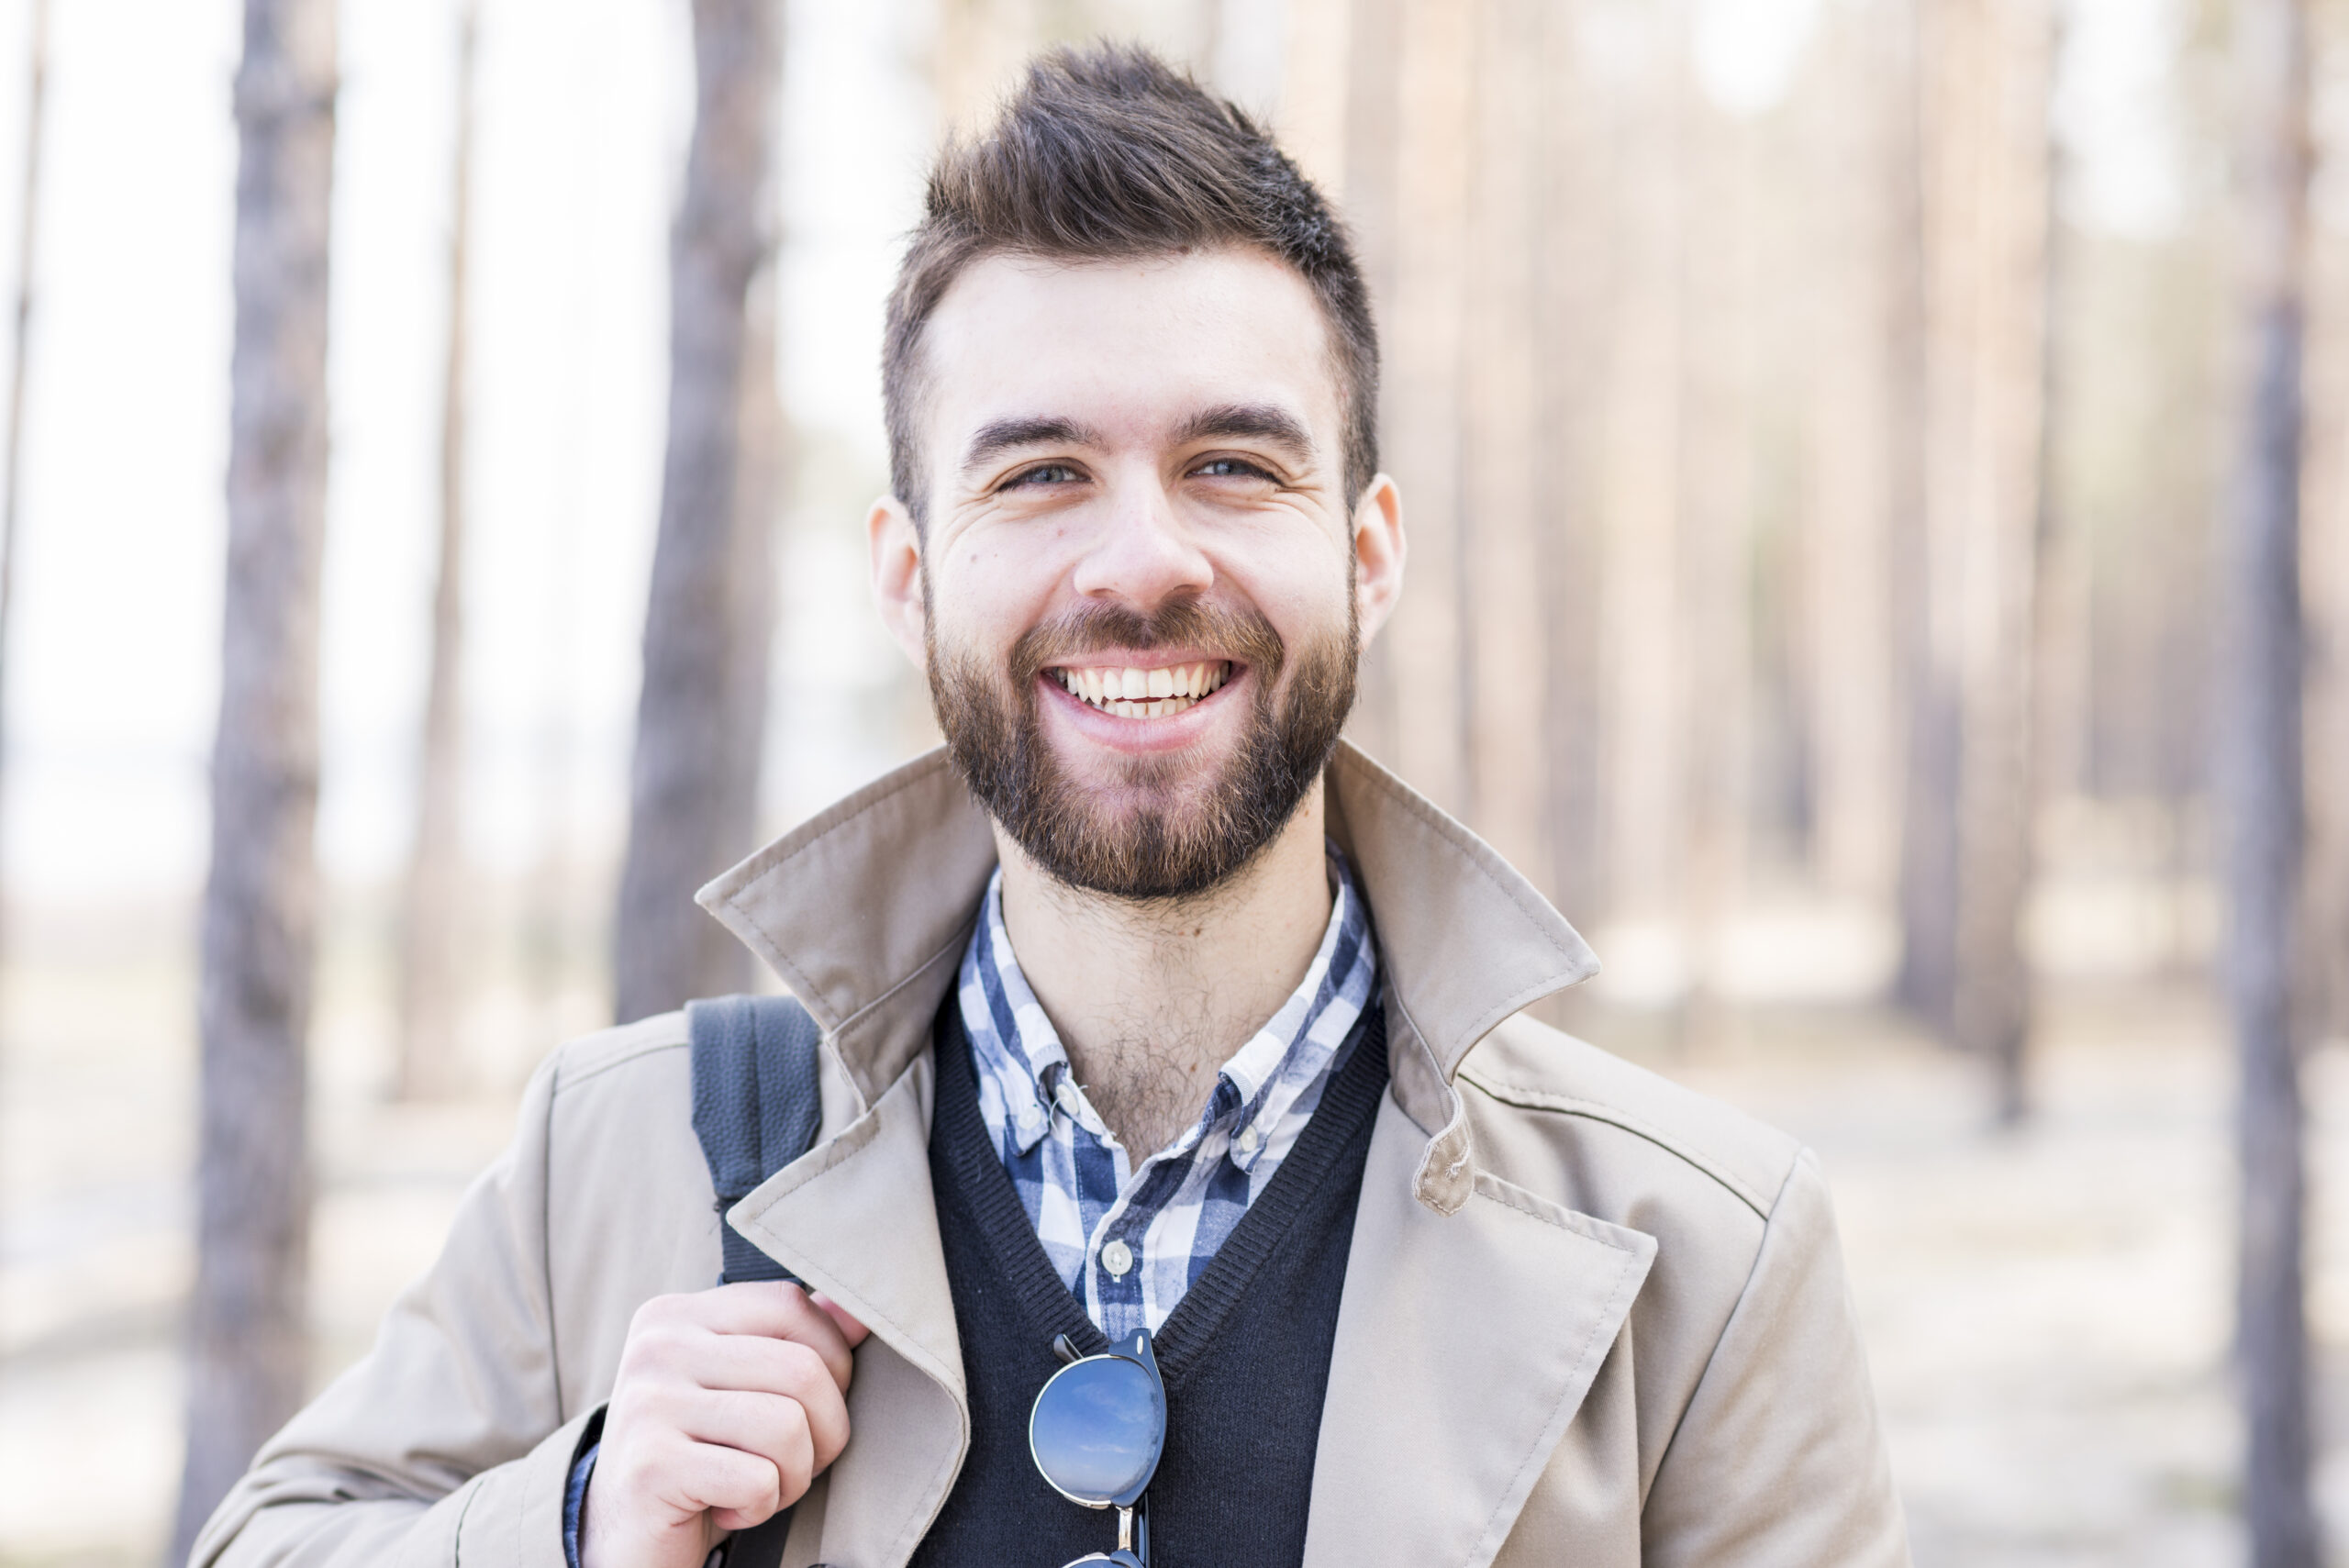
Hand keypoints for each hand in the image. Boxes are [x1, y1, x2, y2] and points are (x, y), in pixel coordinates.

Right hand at [580, 1281, 870, 1567]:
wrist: (625, 1540)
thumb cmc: (699, 1457)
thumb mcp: (742, 1389)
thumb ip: (793, 1342)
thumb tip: (859, 1311)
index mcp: (678, 1314)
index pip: (792, 1305)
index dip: (832, 1361)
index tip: (808, 1408)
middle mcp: (657, 1347)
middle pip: (803, 1369)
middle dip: (824, 1432)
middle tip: (790, 1463)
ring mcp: (650, 1404)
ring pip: (788, 1426)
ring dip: (793, 1476)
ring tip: (758, 1487)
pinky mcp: (651, 1467)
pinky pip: (759, 1479)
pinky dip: (761, 1507)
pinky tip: (727, 1510)